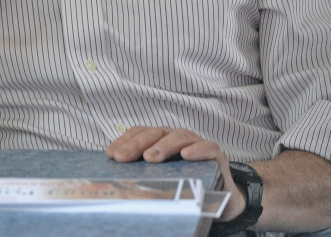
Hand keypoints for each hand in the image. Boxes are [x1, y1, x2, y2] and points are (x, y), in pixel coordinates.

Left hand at [105, 126, 245, 221]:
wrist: (220, 198)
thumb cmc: (185, 184)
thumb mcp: (160, 178)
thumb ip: (143, 173)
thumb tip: (116, 178)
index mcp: (160, 140)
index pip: (140, 133)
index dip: (125, 140)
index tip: (110, 154)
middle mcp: (176, 138)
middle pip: (155, 133)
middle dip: (137, 144)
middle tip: (123, 157)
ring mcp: (197, 144)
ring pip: (180, 135)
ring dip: (164, 145)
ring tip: (150, 158)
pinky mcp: (217, 155)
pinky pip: (208, 147)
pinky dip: (198, 149)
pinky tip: (186, 155)